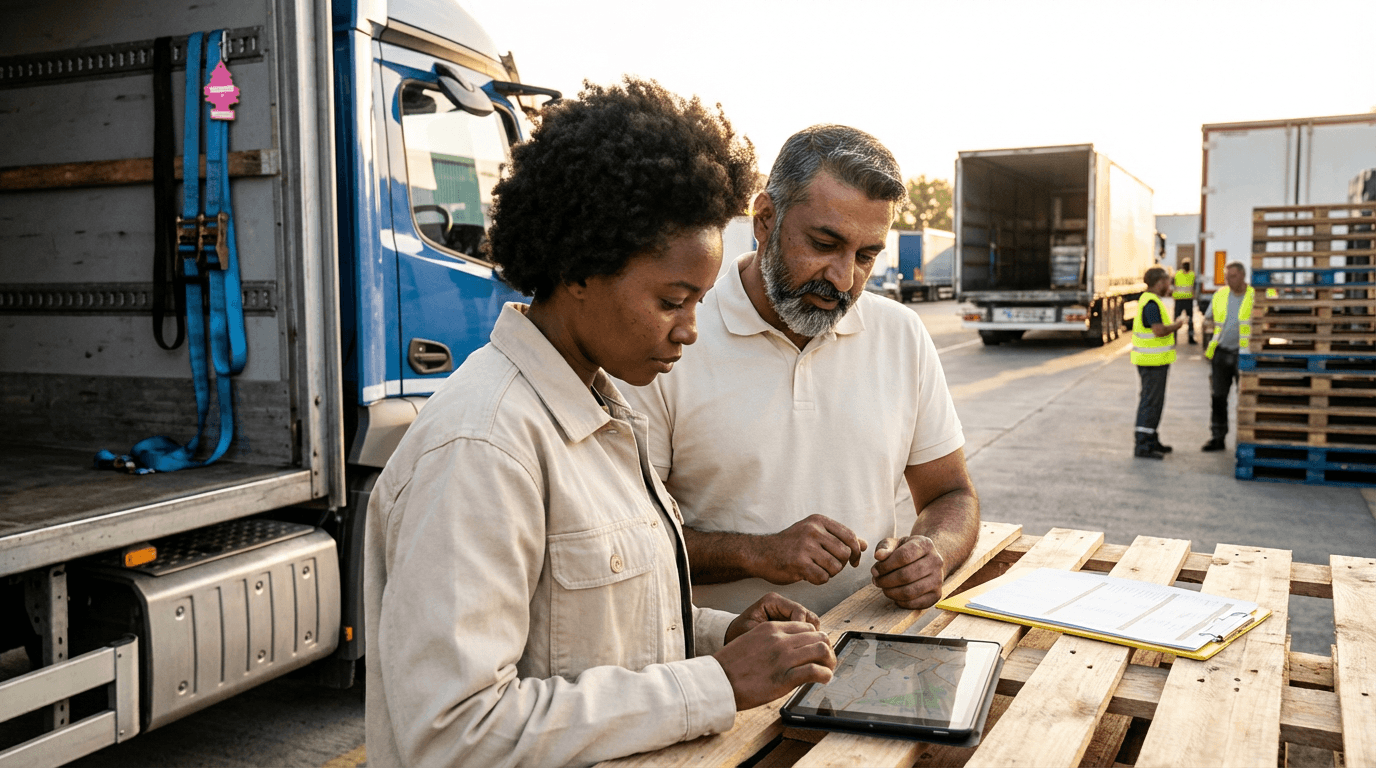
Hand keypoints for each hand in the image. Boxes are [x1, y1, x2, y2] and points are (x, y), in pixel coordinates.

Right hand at [713, 621, 835, 709]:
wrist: (718, 681)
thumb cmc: (731, 665)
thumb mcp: (751, 640)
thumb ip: (771, 640)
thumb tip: (788, 649)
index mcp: (771, 628)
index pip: (806, 626)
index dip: (815, 638)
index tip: (816, 649)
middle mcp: (780, 639)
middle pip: (818, 636)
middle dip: (826, 648)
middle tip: (826, 660)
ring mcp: (784, 658)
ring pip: (821, 650)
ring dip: (829, 661)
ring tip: (827, 670)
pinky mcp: (785, 677)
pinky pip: (816, 671)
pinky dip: (825, 675)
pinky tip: (823, 679)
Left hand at [725, 592, 820, 643]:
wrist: (732, 637)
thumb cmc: (739, 634)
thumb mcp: (752, 633)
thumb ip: (770, 636)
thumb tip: (793, 642)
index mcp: (772, 601)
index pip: (798, 611)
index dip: (803, 628)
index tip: (801, 645)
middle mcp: (782, 604)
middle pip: (808, 616)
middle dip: (810, 634)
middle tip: (807, 650)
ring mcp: (787, 613)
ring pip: (809, 623)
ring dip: (809, 638)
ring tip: (804, 652)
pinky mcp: (790, 622)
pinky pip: (804, 630)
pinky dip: (805, 640)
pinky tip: (801, 652)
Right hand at [755, 514, 866, 585]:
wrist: (761, 553)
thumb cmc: (791, 545)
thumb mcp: (815, 534)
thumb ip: (840, 537)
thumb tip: (865, 544)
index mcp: (819, 521)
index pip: (850, 537)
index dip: (856, 552)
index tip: (854, 561)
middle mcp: (813, 530)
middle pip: (845, 554)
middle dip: (841, 565)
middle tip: (828, 567)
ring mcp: (805, 546)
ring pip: (836, 567)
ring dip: (829, 573)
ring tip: (817, 570)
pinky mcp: (798, 562)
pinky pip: (823, 578)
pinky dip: (819, 580)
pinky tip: (808, 575)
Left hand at [871, 535, 944, 609]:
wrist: (924, 560)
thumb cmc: (905, 551)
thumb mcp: (895, 544)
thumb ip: (885, 547)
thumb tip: (878, 556)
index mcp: (925, 544)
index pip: (904, 556)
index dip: (885, 566)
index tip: (874, 570)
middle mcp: (936, 561)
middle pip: (906, 575)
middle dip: (886, 581)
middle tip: (876, 581)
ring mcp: (938, 579)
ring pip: (910, 591)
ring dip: (891, 592)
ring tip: (883, 588)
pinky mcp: (936, 594)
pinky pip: (915, 603)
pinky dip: (900, 602)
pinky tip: (894, 595)